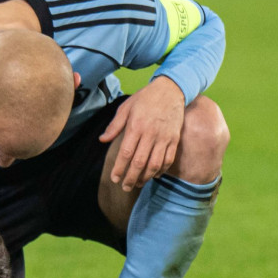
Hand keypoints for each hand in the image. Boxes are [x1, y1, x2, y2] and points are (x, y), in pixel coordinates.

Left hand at [99, 76, 184, 191]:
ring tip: (138, 184)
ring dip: (145, 177)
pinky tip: (153, 175)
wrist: (171, 89)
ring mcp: (164, 137)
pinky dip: (161, 170)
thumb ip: (114, 126)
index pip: (126, 153)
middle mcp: (150, 134)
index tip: (114, 178)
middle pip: (139, 162)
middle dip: (131, 178)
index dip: (119, 169)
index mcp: (136, 126)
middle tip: (124, 187)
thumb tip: (102, 140)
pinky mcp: (175, 139)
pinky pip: (168, 159)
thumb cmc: (145, 98)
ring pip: (155, 164)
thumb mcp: (126, 107)